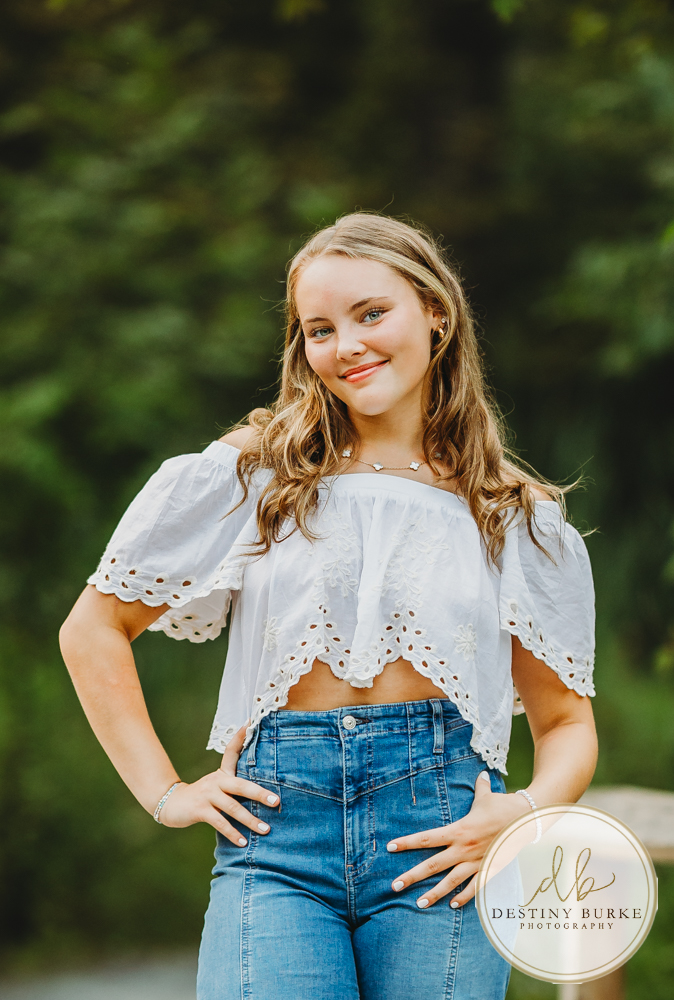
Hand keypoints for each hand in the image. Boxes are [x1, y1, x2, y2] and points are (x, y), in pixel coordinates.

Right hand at [158, 722, 278, 845]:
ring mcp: (207, 795)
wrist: (173, 804)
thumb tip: (257, 778)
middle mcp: (216, 781)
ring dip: (250, 820)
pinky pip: (220, 822)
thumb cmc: (203, 795)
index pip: (232, 751)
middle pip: (241, 785)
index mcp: (223, 773)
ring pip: (233, 807)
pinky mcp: (200, 810)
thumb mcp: (218, 783)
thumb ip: (234, 779)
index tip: (252, 722)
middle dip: (260, 794)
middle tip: (277, 802)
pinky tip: (243, 842)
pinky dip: (233, 833)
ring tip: (265, 830)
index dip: (240, 736)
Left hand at [388, 771, 528, 908]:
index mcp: (457, 830)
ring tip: (418, 903)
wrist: (526, 819)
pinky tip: (452, 905)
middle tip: (394, 885)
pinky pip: (474, 887)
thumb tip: (481, 774)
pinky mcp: (489, 869)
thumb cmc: (503, 806)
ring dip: (434, 893)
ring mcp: (475, 862)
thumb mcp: (486, 797)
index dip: (407, 843)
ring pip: (450, 882)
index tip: (390, 847)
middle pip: (432, 865)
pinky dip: (463, 898)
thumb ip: (479, 787)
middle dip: (411, 876)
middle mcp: (463, 849)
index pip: (426, 838)